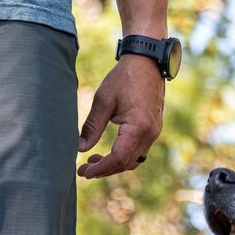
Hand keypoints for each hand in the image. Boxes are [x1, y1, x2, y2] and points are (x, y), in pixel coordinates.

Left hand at [77, 55, 164, 179]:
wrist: (147, 62)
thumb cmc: (124, 78)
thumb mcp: (103, 100)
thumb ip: (92, 126)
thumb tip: (80, 149)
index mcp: (138, 127)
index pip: (118, 158)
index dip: (101, 169)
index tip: (84, 172)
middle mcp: (150, 134)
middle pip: (126, 164)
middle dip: (104, 170)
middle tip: (83, 171)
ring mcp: (154, 133)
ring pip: (133, 161)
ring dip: (113, 165)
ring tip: (92, 162)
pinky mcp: (153, 130)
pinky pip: (138, 152)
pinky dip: (122, 157)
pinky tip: (107, 152)